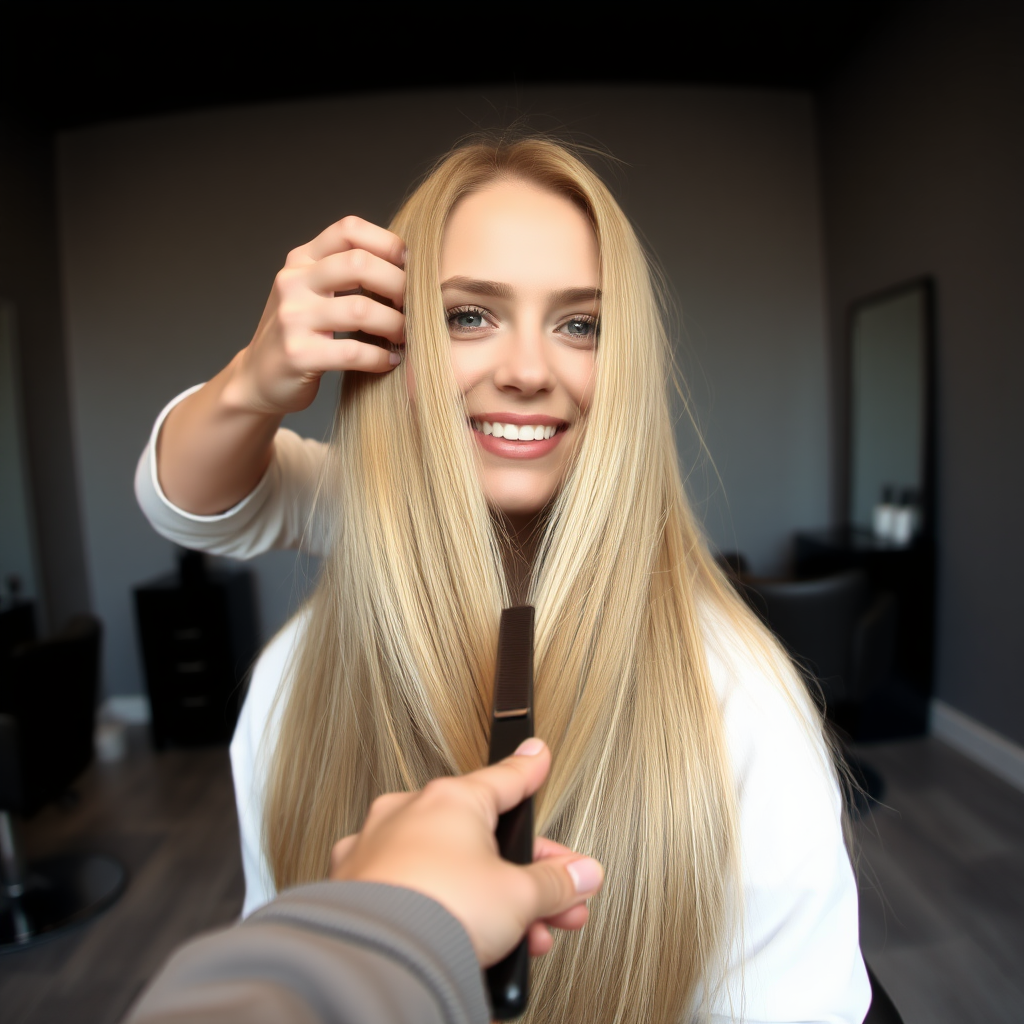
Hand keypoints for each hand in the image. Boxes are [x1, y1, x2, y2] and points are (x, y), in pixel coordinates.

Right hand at [226, 216, 406, 416]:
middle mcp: (293, 282)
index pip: (348, 229)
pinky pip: (352, 352)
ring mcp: (292, 318)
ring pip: (360, 309)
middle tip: (415, 305)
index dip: (387, 241)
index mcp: (301, 260)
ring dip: (394, 324)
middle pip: (359, 263)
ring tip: (405, 335)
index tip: (410, 264)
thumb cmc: (301, 333)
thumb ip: (346, 273)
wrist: (258, 377)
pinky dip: (380, 358)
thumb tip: (407, 265)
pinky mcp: (298, 354)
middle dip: (398, 284)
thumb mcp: (313, 292)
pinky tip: (389, 361)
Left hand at [328, 739, 603, 967]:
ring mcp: (376, 849)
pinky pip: (409, 889)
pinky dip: (438, 906)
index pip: (503, 778)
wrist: (380, 959)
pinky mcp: (352, 888)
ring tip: (521, 934)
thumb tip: (579, 876)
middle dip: (523, 870)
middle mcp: (408, 814)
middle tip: (555, 897)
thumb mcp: (520, 895)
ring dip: (486, 895)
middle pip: (480, 834)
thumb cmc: (438, 910)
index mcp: (450, 800)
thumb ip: (554, 883)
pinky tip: (463, 936)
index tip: (537, 756)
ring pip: (444, 865)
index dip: (528, 770)